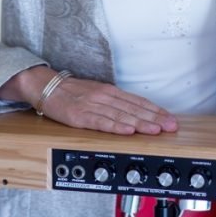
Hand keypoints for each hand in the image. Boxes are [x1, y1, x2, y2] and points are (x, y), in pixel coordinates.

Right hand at [0, 66, 177, 134]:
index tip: (170, 118)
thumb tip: (136, 112)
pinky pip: (100, 122)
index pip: (137, 101)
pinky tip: (127, 130)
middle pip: (133, 108)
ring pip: (121, 115)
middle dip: (154, 118)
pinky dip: (115, 126)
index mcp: (109, 91)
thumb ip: (114, 103)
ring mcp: (92, 106)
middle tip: (171, 126)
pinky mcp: (79, 116)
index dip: (155, 111)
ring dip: (140, 123)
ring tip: (156, 130)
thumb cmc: (71, 92)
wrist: (45, 86)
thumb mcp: (96, 93)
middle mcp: (104, 96)